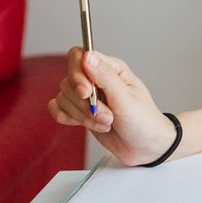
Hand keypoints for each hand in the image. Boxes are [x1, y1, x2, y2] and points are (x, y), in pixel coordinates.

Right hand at [48, 47, 176, 165]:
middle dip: (85, 104)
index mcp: (111, 69)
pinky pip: (57, 109)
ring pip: (63, 98)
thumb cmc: (143, 120)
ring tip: (106, 122)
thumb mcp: (125, 98)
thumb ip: (104, 76)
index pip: (79, 57)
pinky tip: (88, 123)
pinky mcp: (79, 111)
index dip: (77, 74)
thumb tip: (87, 56)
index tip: (86, 93)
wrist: (144, 146)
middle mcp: (96, 79)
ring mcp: (86, 96)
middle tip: (108, 115)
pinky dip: (70, 119)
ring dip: (84, 116)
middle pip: (68, 81)